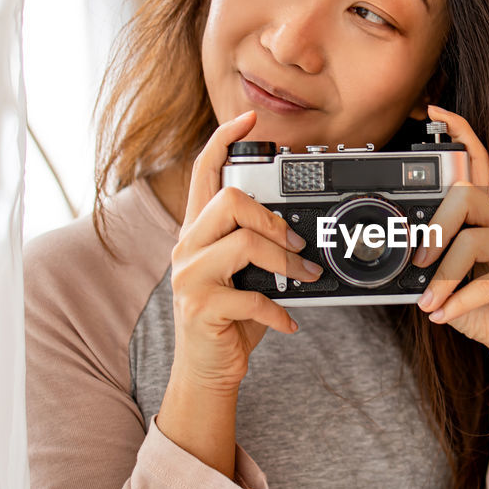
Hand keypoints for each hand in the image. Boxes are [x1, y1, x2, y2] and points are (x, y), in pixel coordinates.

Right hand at [168, 110, 321, 394]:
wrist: (207, 369)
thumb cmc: (230, 317)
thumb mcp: (243, 273)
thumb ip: (257, 244)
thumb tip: (301, 228)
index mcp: (197, 231)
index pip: (203, 171)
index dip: (225, 140)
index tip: (250, 119)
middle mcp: (187, 246)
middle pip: (229, 201)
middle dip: (272, 219)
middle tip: (294, 242)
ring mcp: (190, 276)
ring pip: (244, 244)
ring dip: (285, 261)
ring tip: (301, 277)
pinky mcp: (201, 307)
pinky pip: (252, 296)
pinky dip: (279, 310)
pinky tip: (287, 321)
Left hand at [413, 106, 488, 438]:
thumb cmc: (484, 310)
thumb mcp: (446, 284)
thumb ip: (427, 265)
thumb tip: (393, 257)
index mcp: (485, 217)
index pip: (477, 163)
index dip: (459, 134)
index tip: (434, 112)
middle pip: (467, 196)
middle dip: (434, 228)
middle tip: (417, 262)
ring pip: (472, 241)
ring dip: (443, 277)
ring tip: (429, 303)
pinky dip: (459, 303)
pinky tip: (445, 317)